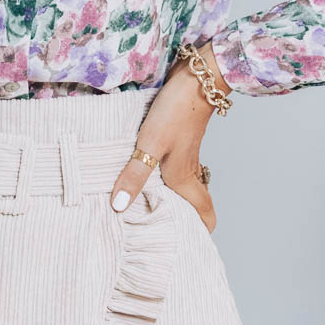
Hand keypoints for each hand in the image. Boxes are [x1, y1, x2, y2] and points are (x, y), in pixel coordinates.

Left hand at [109, 48, 229, 230]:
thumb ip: (134, 175)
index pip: (205, 213)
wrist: (195, 78)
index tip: (188, 246)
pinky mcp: (176, 139)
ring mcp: (184, 154)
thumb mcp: (149, 145)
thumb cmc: (176, 113)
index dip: (201, 232)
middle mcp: (188, 170)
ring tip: (142, 207)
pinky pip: (170, 166)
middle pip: (193, 203)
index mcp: (185, 179)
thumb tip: (119, 208)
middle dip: (181, 219)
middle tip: (158, 232)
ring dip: (169, 197)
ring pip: (182, 184)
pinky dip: (160, 176)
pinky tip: (139, 171)